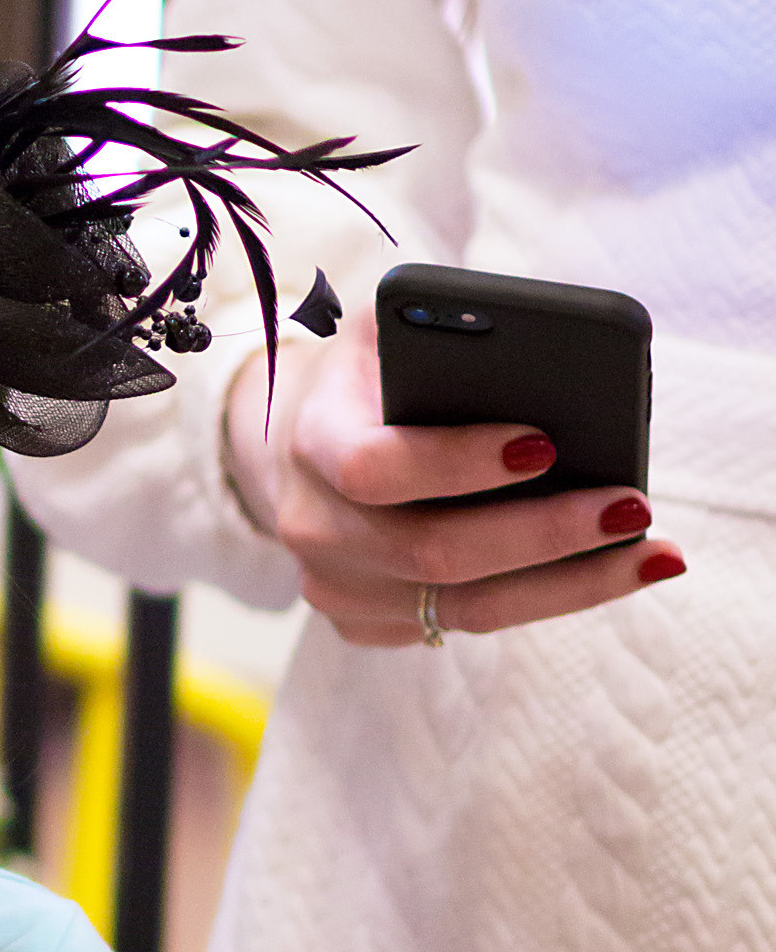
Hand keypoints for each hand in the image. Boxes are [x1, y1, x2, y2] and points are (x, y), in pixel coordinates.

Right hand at [222, 318, 685, 644]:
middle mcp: (311, 526)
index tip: (546, 443)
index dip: (458, 461)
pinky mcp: (365, 624)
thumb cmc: (374, 372)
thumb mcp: (397, 326)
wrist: (301, 438)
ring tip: (651, 554)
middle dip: (544, 533)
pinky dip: (548, 600)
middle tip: (631, 506)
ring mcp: (333, 587)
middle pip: (433, 553)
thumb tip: (564, 359)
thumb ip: (456, 330)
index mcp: (312, 440)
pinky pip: (466, 625)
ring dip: (570, 584)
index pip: (376, 466)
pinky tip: (612, 573)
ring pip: (464, 608)